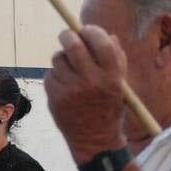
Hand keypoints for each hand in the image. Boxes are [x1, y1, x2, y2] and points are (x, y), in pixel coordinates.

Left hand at [44, 25, 129, 161]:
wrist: (96, 141)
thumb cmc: (108, 107)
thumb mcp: (119, 84)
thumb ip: (115, 58)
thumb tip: (105, 34)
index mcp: (112, 76)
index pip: (100, 41)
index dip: (91, 31)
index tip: (85, 30)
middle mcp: (92, 82)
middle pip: (74, 45)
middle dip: (68, 35)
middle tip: (66, 35)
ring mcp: (71, 91)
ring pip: (58, 59)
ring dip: (62, 58)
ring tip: (69, 68)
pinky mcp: (55, 98)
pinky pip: (50, 75)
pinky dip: (56, 76)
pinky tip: (64, 86)